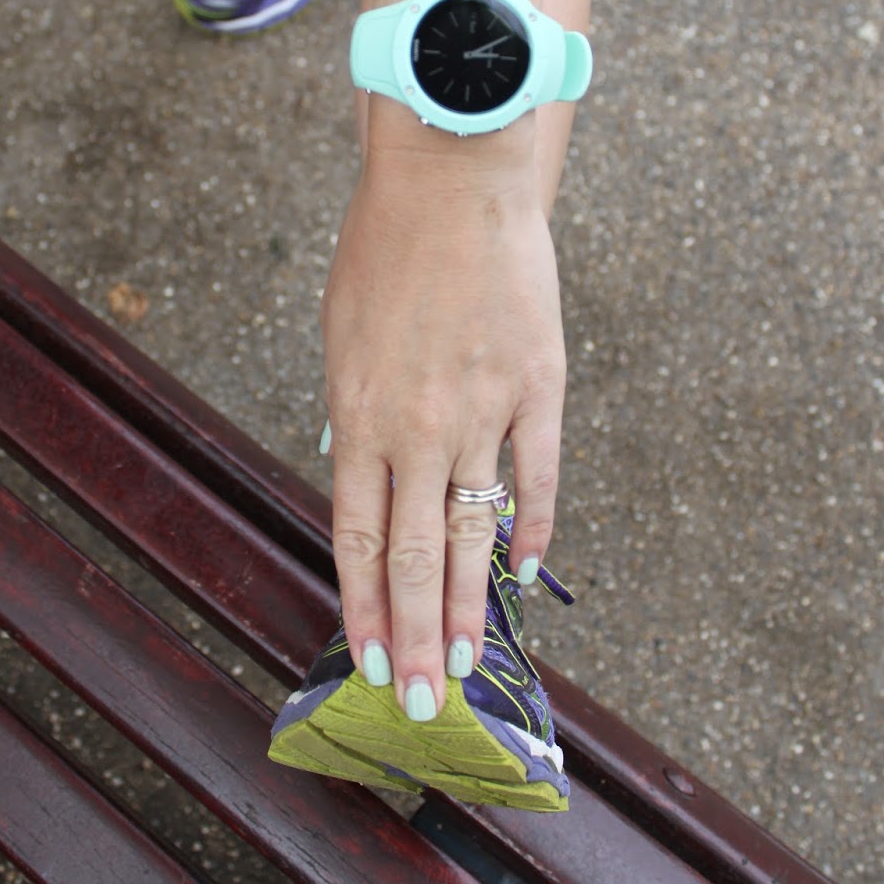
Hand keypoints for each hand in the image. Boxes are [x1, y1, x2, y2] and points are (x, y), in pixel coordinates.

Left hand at [320, 126, 565, 719]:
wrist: (454, 179)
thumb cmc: (387, 248)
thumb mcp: (344, 333)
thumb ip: (355, 412)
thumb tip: (364, 475)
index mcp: (357, 413)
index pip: (358, 538)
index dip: (360, 608)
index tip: (363, 664)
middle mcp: (416, 425)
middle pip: (415, 555)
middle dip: (411, 638)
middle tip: (417, 705)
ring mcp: (482, 408)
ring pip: (476, 532)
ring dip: (470, 607)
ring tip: (467, 668)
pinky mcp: (539, 384)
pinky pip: (539, 476)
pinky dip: (535, 530)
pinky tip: (526, 575)